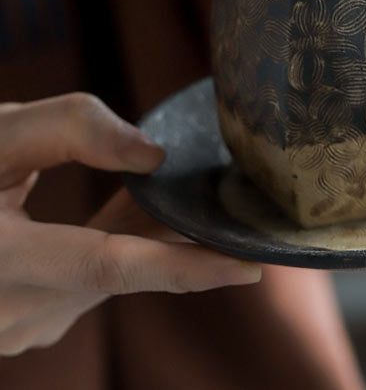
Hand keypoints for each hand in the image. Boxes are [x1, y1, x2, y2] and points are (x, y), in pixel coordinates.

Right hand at [0, 93, 260, 356]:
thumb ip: (74, 130)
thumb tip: (154, 157)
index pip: (110, 267)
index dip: (186, 267)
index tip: (249, 268)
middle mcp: (8, 310)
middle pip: (120, 269)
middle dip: (176, 235)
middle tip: (227, 200)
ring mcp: (14, 326)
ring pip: (106, 278)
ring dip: (146, 238)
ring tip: (187, 199)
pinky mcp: (21, 321)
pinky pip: (86, 284)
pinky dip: (116, 248)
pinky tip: (141, 215)